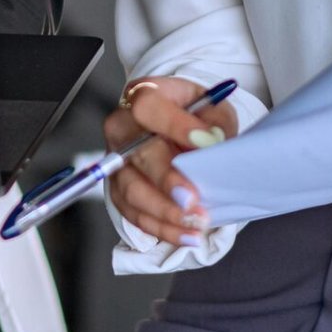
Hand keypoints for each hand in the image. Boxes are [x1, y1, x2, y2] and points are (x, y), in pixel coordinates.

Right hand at [104, 77, 237, 249]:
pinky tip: (185, 234)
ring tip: (195, 224)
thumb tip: (212, 143)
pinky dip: (161, 228)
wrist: (177, 127)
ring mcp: (116, 161)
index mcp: (143, 96)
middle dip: (166, 181)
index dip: (174, 125)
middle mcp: (122, 128)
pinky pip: (133, 213)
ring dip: (164, 212)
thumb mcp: (213, 108)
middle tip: (192, 200)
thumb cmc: (194, 116)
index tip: (204, 142)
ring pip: (131, 190)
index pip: (148, 107)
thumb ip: (215, 123)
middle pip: (136, 154)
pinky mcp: (118, 189)